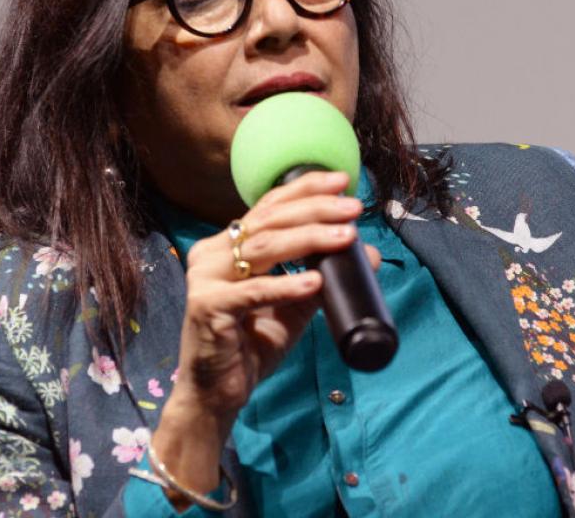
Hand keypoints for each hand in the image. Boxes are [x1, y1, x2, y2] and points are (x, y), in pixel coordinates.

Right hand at [151, 170, 379, 500]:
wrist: (217, 394)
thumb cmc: (251, 346)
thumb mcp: (294, 306)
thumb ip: (323, 277)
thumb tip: (368, 253)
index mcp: (228, 246)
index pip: (269, 206)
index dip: (305, 189)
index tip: (342, 180)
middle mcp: (212, 254)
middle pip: (269, 220)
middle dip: (316, 210)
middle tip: (353, 207)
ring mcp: (206, 280)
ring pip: (263, 248)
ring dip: (309, 239)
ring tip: (345, 237)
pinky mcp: (207, 308)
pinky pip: (252, 292)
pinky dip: (286, 285)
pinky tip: (314, 282)